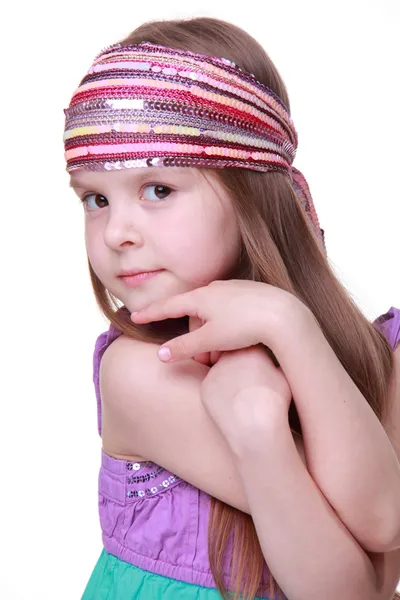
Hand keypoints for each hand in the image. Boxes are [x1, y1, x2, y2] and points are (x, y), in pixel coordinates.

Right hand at [131, 280, 300, 361]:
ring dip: (212, 332)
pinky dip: (227, 324)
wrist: (283, 315)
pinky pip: (229, 309)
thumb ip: (184, 347)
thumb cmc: (245, 326)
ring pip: (212, 312)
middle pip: (193, 314)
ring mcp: (232, 288)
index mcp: (200, 298)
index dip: (151, 313)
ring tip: (225, 352)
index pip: (168, 306)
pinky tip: (240, 336)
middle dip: (194, 336)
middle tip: (205, 360)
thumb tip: (160, 354)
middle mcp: (214, 288)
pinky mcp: (248, 292)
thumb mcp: (210, 340)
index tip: (135, 315)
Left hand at [201, 345, 291, 454]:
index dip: (253, 360)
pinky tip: (231, 405)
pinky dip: (219, 393)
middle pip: (232, 356)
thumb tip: (273, 363)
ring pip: (221, 371)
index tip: (258, 372)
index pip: (248, 346)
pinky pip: (212, 386)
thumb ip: (275, 364)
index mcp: (251, 349)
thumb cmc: (274, 402)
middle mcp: (230, 355)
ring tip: (241, 397)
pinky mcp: (205, 386)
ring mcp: (215, 370)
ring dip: (228, 379)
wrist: (255, 425)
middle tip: (248, 384)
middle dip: (238, 366)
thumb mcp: (284, 378)